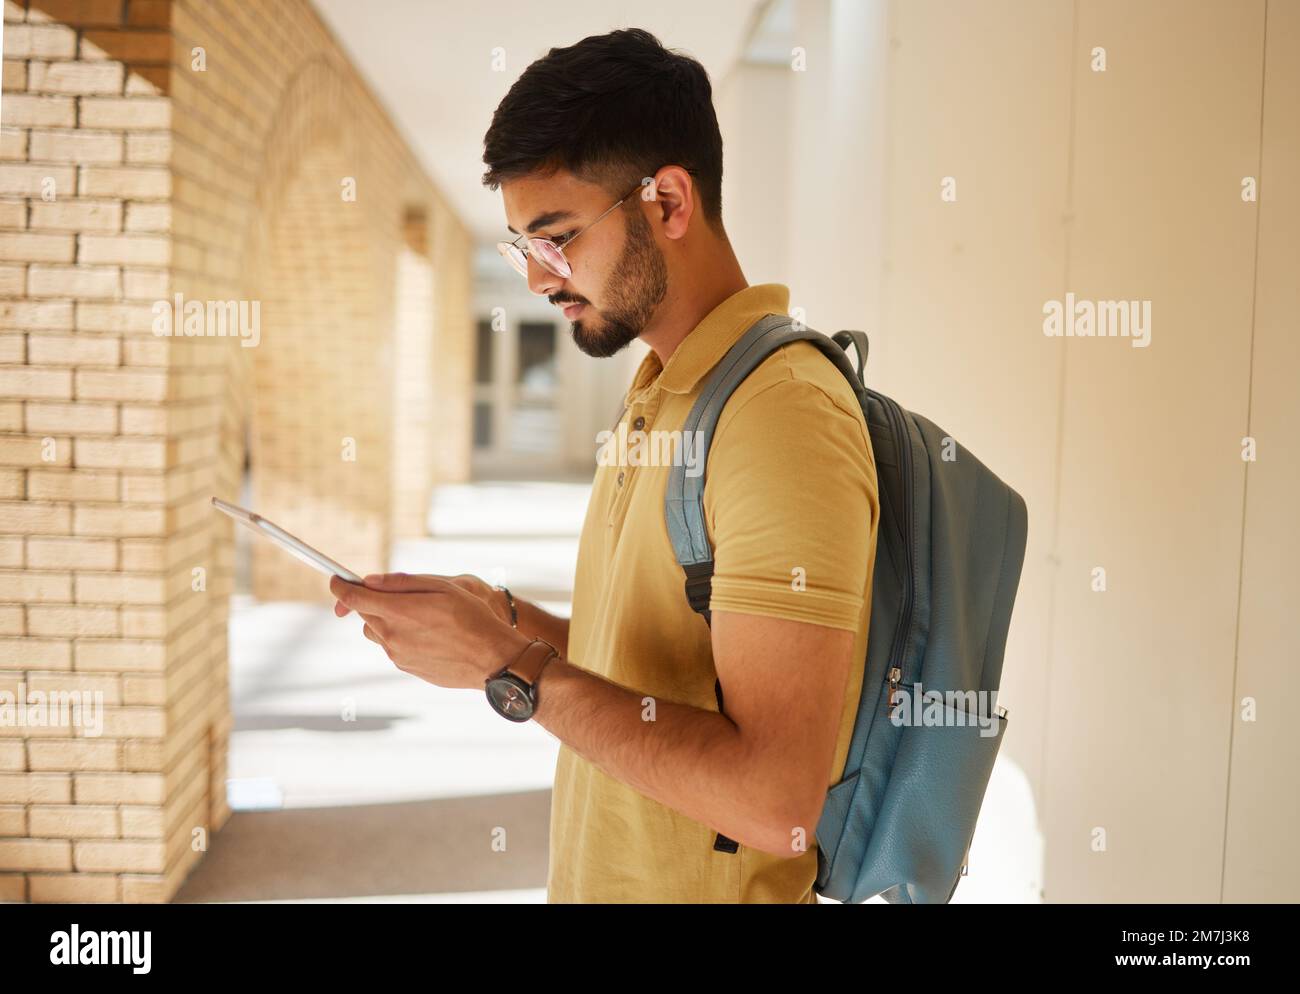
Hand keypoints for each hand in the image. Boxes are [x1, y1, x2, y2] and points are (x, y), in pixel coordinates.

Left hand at [329, 572, 530, 689]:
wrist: (492, 659)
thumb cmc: (473, 617)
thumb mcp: (443, 587)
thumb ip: (403, 583)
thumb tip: (369, 580)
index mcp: (399, 612)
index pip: (353, 598)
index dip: (339, 586)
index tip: (336, 579)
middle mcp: (392, 636)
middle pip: (364, 614)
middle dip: (369, 601)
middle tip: (389, 594)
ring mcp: (398, 655)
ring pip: (377, 632)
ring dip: (386, 620)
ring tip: (418, 616)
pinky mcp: (406, 667)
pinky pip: (393, 647)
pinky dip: (400, 637)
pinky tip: (429, 634)